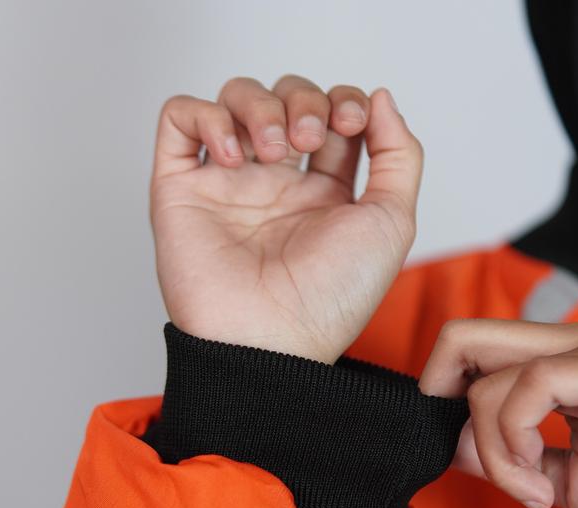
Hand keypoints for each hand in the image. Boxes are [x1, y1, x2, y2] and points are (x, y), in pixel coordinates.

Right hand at [150, 74, 422, 362]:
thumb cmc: (331, 296)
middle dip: (302, 99)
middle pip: (282, 99)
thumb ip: (398, 155)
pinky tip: (233, 155)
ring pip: (233, 100)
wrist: (273, 338)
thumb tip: (378, 99)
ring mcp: (226, 186)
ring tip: (273, 149)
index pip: (330, 117)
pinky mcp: (181, 190)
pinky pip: (179, 120)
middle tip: (307, 138)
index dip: (342, 101)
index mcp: (321, 195)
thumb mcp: (391, 223)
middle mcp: (274, 186)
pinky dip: (205, 116)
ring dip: (259, 104)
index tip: (351, 124)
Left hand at [420, 319, 577, 507]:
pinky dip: (513, 443)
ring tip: (528, 488)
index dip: (440, 390)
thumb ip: (503, 454)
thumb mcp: (558, 477)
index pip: (468, 346)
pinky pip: (531, 384)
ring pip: (486, 373)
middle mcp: (572, 345)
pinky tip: (540, 487)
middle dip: (440, 397)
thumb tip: (448, 440)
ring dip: (489, 447)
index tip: (453, 442)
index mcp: (558, 362)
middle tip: (460, 447)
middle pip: (460, 337)